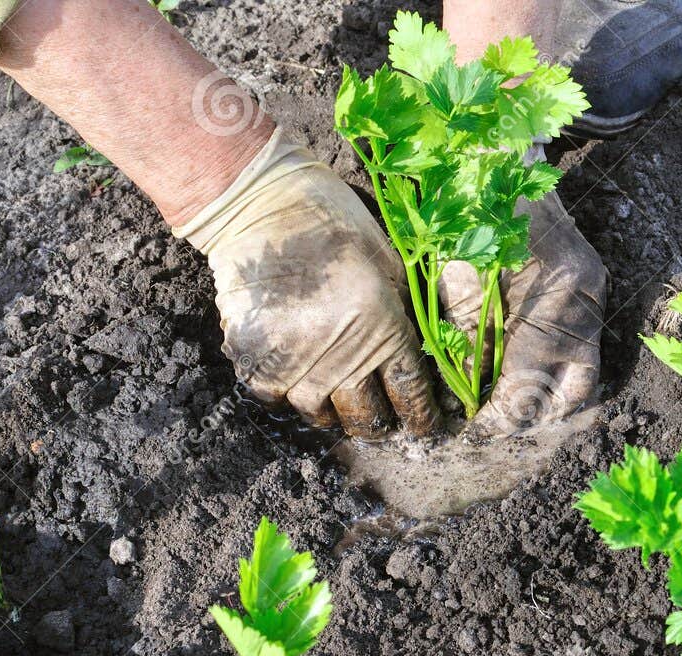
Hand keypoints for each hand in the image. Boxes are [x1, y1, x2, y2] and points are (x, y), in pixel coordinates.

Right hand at [177, 131, 441, 437]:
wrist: (260, 203)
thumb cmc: (334, 223)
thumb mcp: (389, 261)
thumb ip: (405, 313)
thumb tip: (426, 361)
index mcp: (383, 324)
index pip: (411, 392)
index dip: (421, 417)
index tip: (424, 427)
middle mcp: (341, 352)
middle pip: (366, 417)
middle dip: (378, 424)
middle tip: (380, 422)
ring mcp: (295, 361)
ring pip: (320, 414)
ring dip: (332, 412)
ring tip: (337, 401)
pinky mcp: (255, 360)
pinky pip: (277, 399)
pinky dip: (288, 395)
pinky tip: (297, 379)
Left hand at [441, 192, 607, 435]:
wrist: (499, 154)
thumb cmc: (468, 211)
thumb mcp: (456, 281)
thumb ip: (468, 341)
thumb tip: (465, 400)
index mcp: (548, 295)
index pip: (528, 385)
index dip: (498, 416)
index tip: (472, 429)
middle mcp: (582, 298)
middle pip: (573, 392)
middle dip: (533, 418)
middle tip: (494, 424)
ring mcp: (593, 292)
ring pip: (582, 374)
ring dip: (545, 399)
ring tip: (505, 407)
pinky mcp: (591, 286)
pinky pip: (580, 345)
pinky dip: (551, 368)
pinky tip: (521, 373)